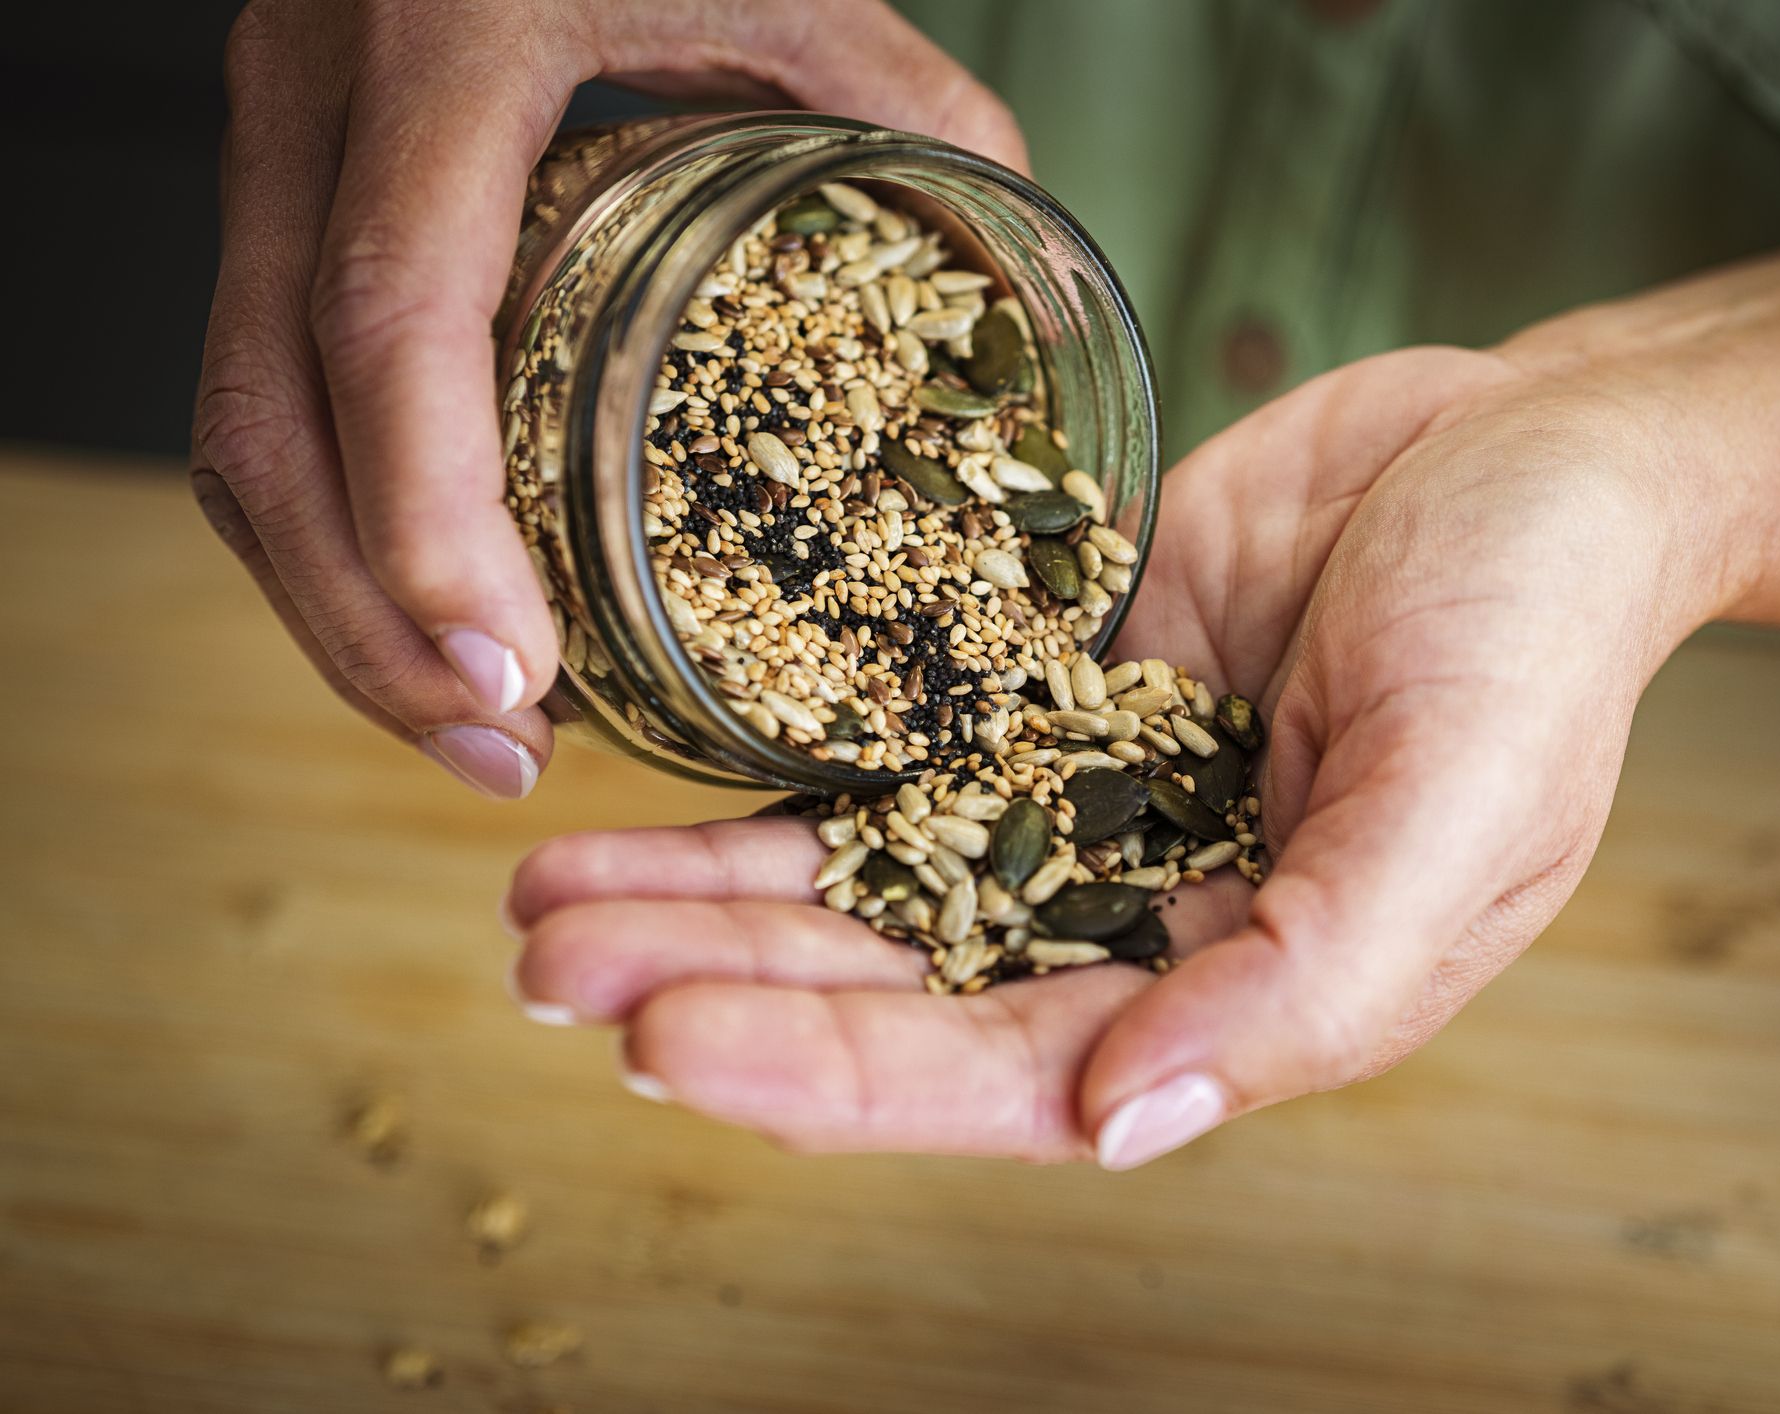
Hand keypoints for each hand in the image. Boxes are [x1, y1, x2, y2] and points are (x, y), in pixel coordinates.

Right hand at [192, 0, 1025, 798]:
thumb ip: (919, 121)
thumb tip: (1031, 310)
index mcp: (455, 38)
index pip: (394, 314)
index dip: (431, 521)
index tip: (514, 678)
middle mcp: (318, 94)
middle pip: (270, 415)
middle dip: (369, 623)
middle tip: (498, 750)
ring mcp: (274, 141)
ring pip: (237, 425)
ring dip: (335, 604)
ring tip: (471, 723)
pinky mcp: (278, 187)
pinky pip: (261, 392)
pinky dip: (336, 527)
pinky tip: (431, 611)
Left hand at [502, 344, 1722, 1163]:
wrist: (1535, 447)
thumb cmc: (1540, 629)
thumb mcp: (1458, 807)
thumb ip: (1306, 983)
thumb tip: (1128, 1123)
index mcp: (1245, 995)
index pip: (1009, 1076)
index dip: (836, 1075)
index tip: (669, 1042)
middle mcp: (1140, 918)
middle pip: (897, 989)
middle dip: (724, 987)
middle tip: (550, 970)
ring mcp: (1080, 803)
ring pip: (867, 880)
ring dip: (710, 897)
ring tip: (545, 898)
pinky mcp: (1045, 692)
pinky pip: (890, 748)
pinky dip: (776, 778)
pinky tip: (653, 792)